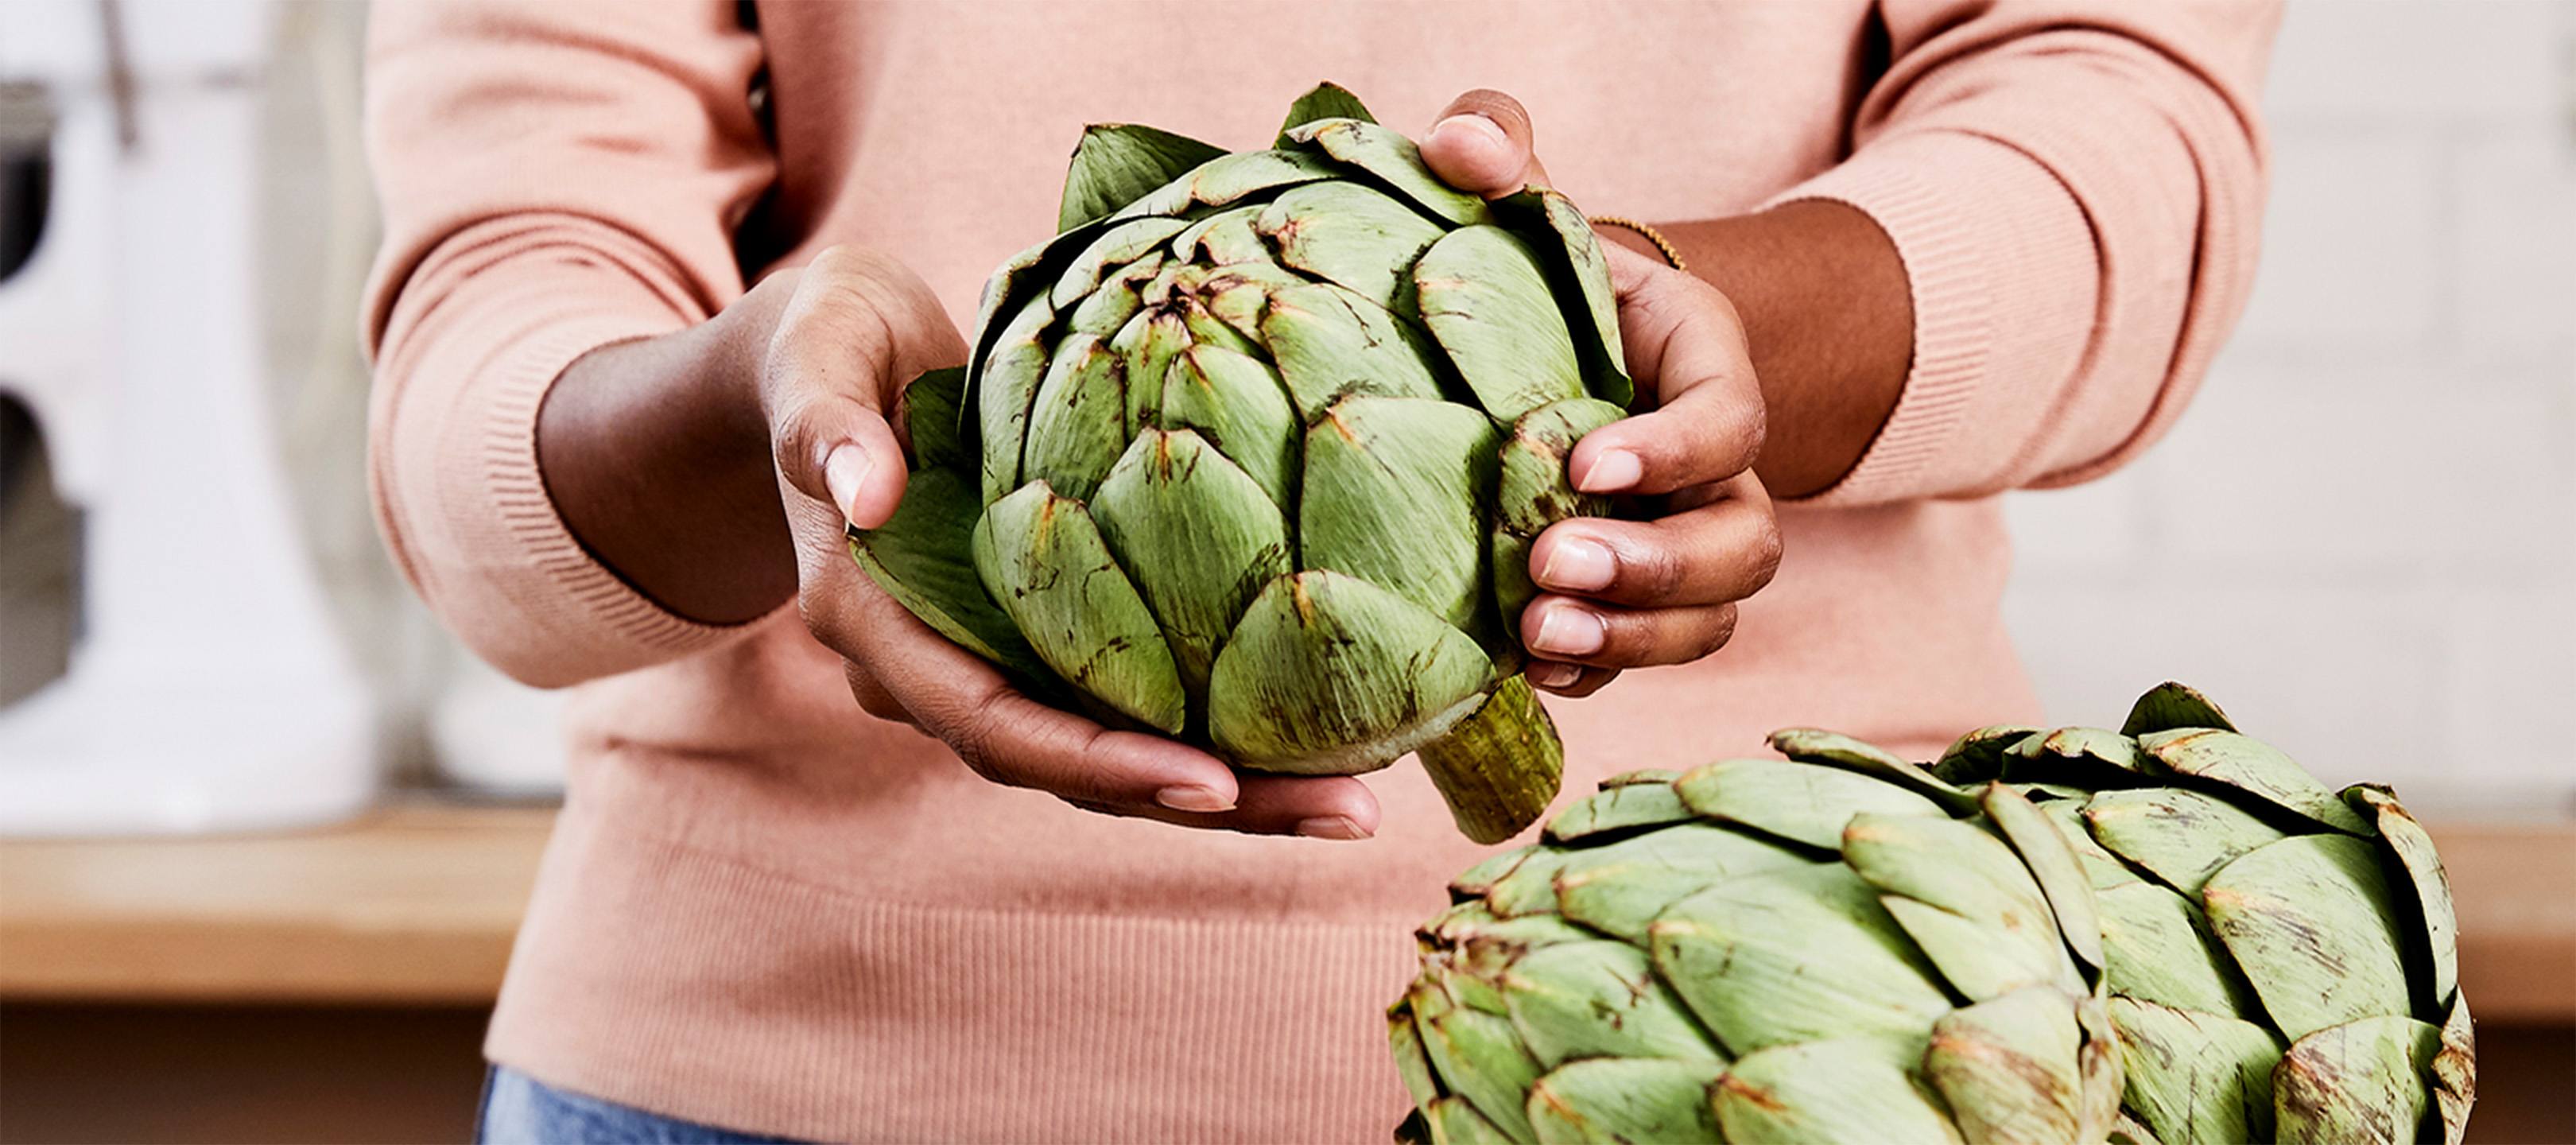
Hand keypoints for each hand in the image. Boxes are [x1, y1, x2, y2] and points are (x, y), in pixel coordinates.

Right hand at [756, 247, 1381, 838]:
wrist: (828, 361)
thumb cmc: (827, 341)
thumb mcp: (814, 352)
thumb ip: (823, 424)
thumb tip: (865, 494)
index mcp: (875, 622)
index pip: (990, 722)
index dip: (1097, 763)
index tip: (1212, 784)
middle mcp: (936, 667)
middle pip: (1076, 771)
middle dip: (1212, 805)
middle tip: (1348, 815)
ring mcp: (996, 659)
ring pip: (1117, 756)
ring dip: (1239, 790)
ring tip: (1362, 800)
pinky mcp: (1047, 635)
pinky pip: (1135, 701)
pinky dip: (1222, 724)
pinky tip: (1325, 729)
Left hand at [1422, 94, 1783, 697]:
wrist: (1546, 345)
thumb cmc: (1538, 272)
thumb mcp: (1529, 204)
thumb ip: (1502, 154)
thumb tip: (1462, 144)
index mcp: (1703, 365)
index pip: (1730, 418)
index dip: (1671, 450)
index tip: (1580, 465)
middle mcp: (1715, 469)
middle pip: (1742, 543)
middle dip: (1656, 568)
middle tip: (1551, 567)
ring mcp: (1682, 542)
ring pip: (1710, 617)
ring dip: (1631, 639)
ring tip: (1536, 638)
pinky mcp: (1633, 599)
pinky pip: (1645, 656)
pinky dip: (1596, 674)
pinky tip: (1524, 671)